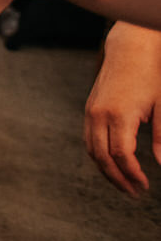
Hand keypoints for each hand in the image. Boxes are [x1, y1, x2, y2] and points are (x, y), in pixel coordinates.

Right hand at [85, 21, 160, 195]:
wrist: (129, 48)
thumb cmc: (150, 74)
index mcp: (118, 114)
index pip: (122, 155)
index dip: (132, 174)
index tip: (144, 186)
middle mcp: (99, 115)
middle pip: (102, 157)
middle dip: (117, 178)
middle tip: (134, 192)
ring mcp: (91, 111)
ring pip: (91, 150)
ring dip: (106, 170)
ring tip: (123, 182)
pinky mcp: (89, 108)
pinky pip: (89, 138)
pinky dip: (98, 155)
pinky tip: (112, 162)